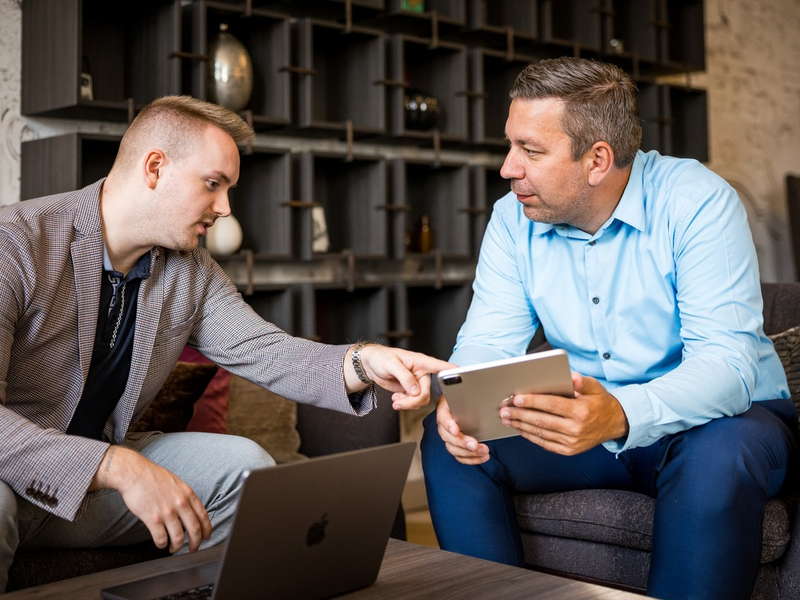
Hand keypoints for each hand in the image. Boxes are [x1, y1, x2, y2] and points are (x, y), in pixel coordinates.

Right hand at [90, 446, 211, 552]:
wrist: (134, 473)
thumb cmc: (152, 476)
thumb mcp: (176, 482)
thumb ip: (184, 495)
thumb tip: (189, 509)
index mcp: (187, 493)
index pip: (203, 515)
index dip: (207, 529)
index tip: (206, 536)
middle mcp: (180, 503)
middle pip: (194, 529)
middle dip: (196, 542)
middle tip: (193, 549)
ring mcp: (167, 512)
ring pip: (178, 537)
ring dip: (177, 547)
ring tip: (174, 548)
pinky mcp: (153, 518)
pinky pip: (161, 538)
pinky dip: (162, 544)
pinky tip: (161, 544)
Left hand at [347, 345, 454, 409]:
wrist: (372, 365)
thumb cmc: (382, 358)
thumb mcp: (391, 365)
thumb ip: (405, 377)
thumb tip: (415, 391)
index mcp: (421, 362)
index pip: (439, 366)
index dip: (451, 371)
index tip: (461, 374)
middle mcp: (422, 373)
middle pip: (427, 392)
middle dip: (412, 400)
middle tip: (399, 403)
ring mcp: (417, 383)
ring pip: (421, 399)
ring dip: (408, 403)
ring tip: (396, 401)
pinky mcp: (411, 391)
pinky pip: (414, 402)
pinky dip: (405, 404)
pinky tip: (396, 399)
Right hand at [434, 396, 489, 464]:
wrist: (463, 403)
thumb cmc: (463, 397)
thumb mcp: (463, 392)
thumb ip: (466, 394)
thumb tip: (475, 393)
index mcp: (444, 409)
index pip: (442, 417)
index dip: (448, 425)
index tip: (456, 430)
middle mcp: (443, 424)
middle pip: (447, 437)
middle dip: (461, 442)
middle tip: (475, 444)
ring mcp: (448, 436)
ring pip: (453, 449)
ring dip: (468, 453)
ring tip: (483, 450)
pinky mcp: (455, 446)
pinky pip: (460, 456)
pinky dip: (471, 459)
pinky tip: (482, 457)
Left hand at [498, 372, 628, 454]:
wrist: (614, 424)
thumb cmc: (600, 402)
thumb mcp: (595, 387)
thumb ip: (582, 382)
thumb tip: (572, 376)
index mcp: (581, 411)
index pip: (551, 405)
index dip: (532, 401)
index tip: (516, 398)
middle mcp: (576, 429)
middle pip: (542, 420)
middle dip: (520, 415)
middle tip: (503, 410)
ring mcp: (572, 442)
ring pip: (541, 433)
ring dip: (521, 426)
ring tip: (507, 419)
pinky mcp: (569, 451)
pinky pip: (545, 443)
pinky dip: (531, 436)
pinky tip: (520, 429)